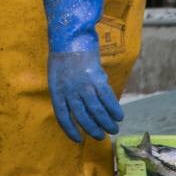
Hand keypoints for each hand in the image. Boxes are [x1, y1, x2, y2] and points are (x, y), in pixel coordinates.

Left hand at [41, 0, 123, 142]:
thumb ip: (66, 92)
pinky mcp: (96, 78)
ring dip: (106, 122)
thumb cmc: (62, 56)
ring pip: (96, 111)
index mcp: (56, 91)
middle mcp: (69, 90)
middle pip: (82, 117)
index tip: (78, 139)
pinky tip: (119, 115)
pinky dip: (114, 109)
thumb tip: (80, 108)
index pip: (62, 117)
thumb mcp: (57, 76)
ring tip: (113, 128)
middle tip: (102, 135)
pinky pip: (107, 99)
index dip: (70, 130)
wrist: (69, 36)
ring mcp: (83, 85)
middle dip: (93, 129)